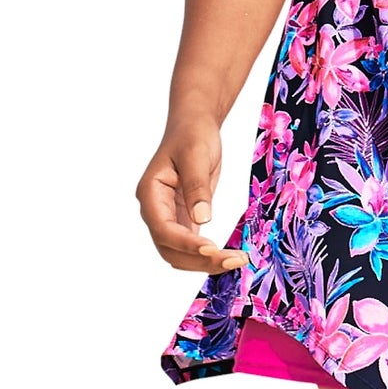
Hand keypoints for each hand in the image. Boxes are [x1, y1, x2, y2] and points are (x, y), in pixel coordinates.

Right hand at [136, 117, 250, 274]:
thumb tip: (203, 219)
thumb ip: (197, 187)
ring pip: (180, 252)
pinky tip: (228, 257)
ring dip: (205, 262)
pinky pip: (192, 245)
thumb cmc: (192, 135)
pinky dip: (208, 255)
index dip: (186, 243)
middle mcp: (155, 210)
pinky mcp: (184, 218)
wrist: (195, 126)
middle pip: (170, 248)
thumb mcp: (196, 156)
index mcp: (150, 194)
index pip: (163, 229)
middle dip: (199, 260)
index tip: (212, 250)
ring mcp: (168, 217)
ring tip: (237, 260)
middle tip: (233, 260)